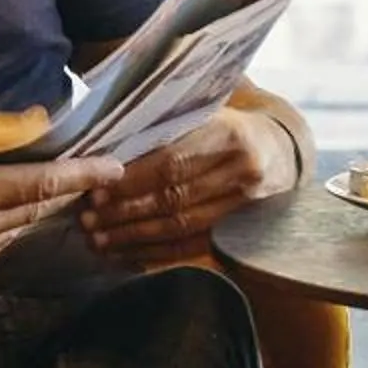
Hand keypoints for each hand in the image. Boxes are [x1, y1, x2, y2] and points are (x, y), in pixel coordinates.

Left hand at [80, 108, 297, 267]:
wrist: (279, 149)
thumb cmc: (228, 124)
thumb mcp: (204, 111)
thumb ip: (166, 122)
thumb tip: (108, 144)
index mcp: (228, 133)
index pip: (172, 161)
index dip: (132, 180)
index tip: (96, 190)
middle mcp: (241, 169)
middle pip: (175, 197)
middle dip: (126, 212)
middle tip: (88, 220)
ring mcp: (244, 202)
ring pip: (182, 225)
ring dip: (135, 236)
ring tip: (99, 241)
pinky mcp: (240, 227)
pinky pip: (194, 246)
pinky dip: (158, 253)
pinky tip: (128, 256)